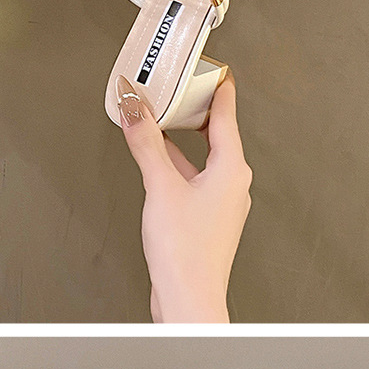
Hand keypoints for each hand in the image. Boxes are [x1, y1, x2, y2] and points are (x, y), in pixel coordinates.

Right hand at [116, 74, 251, 323]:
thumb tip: (135, 108)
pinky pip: (195, 180)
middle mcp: (233, 185)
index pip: (226, 115)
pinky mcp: (208, 222)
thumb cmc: (186, 253)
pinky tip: (160, 167)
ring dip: (183, 141)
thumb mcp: (161, 186)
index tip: (213, 69)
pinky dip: (178, 166)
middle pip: (217, 135)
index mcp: (232, 169)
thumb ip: (146, 143)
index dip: (217, 88)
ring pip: (204, 160)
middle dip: (195, 112)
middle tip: (179, 89)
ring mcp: (222, 205)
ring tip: (162, 123)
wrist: (189, 299)